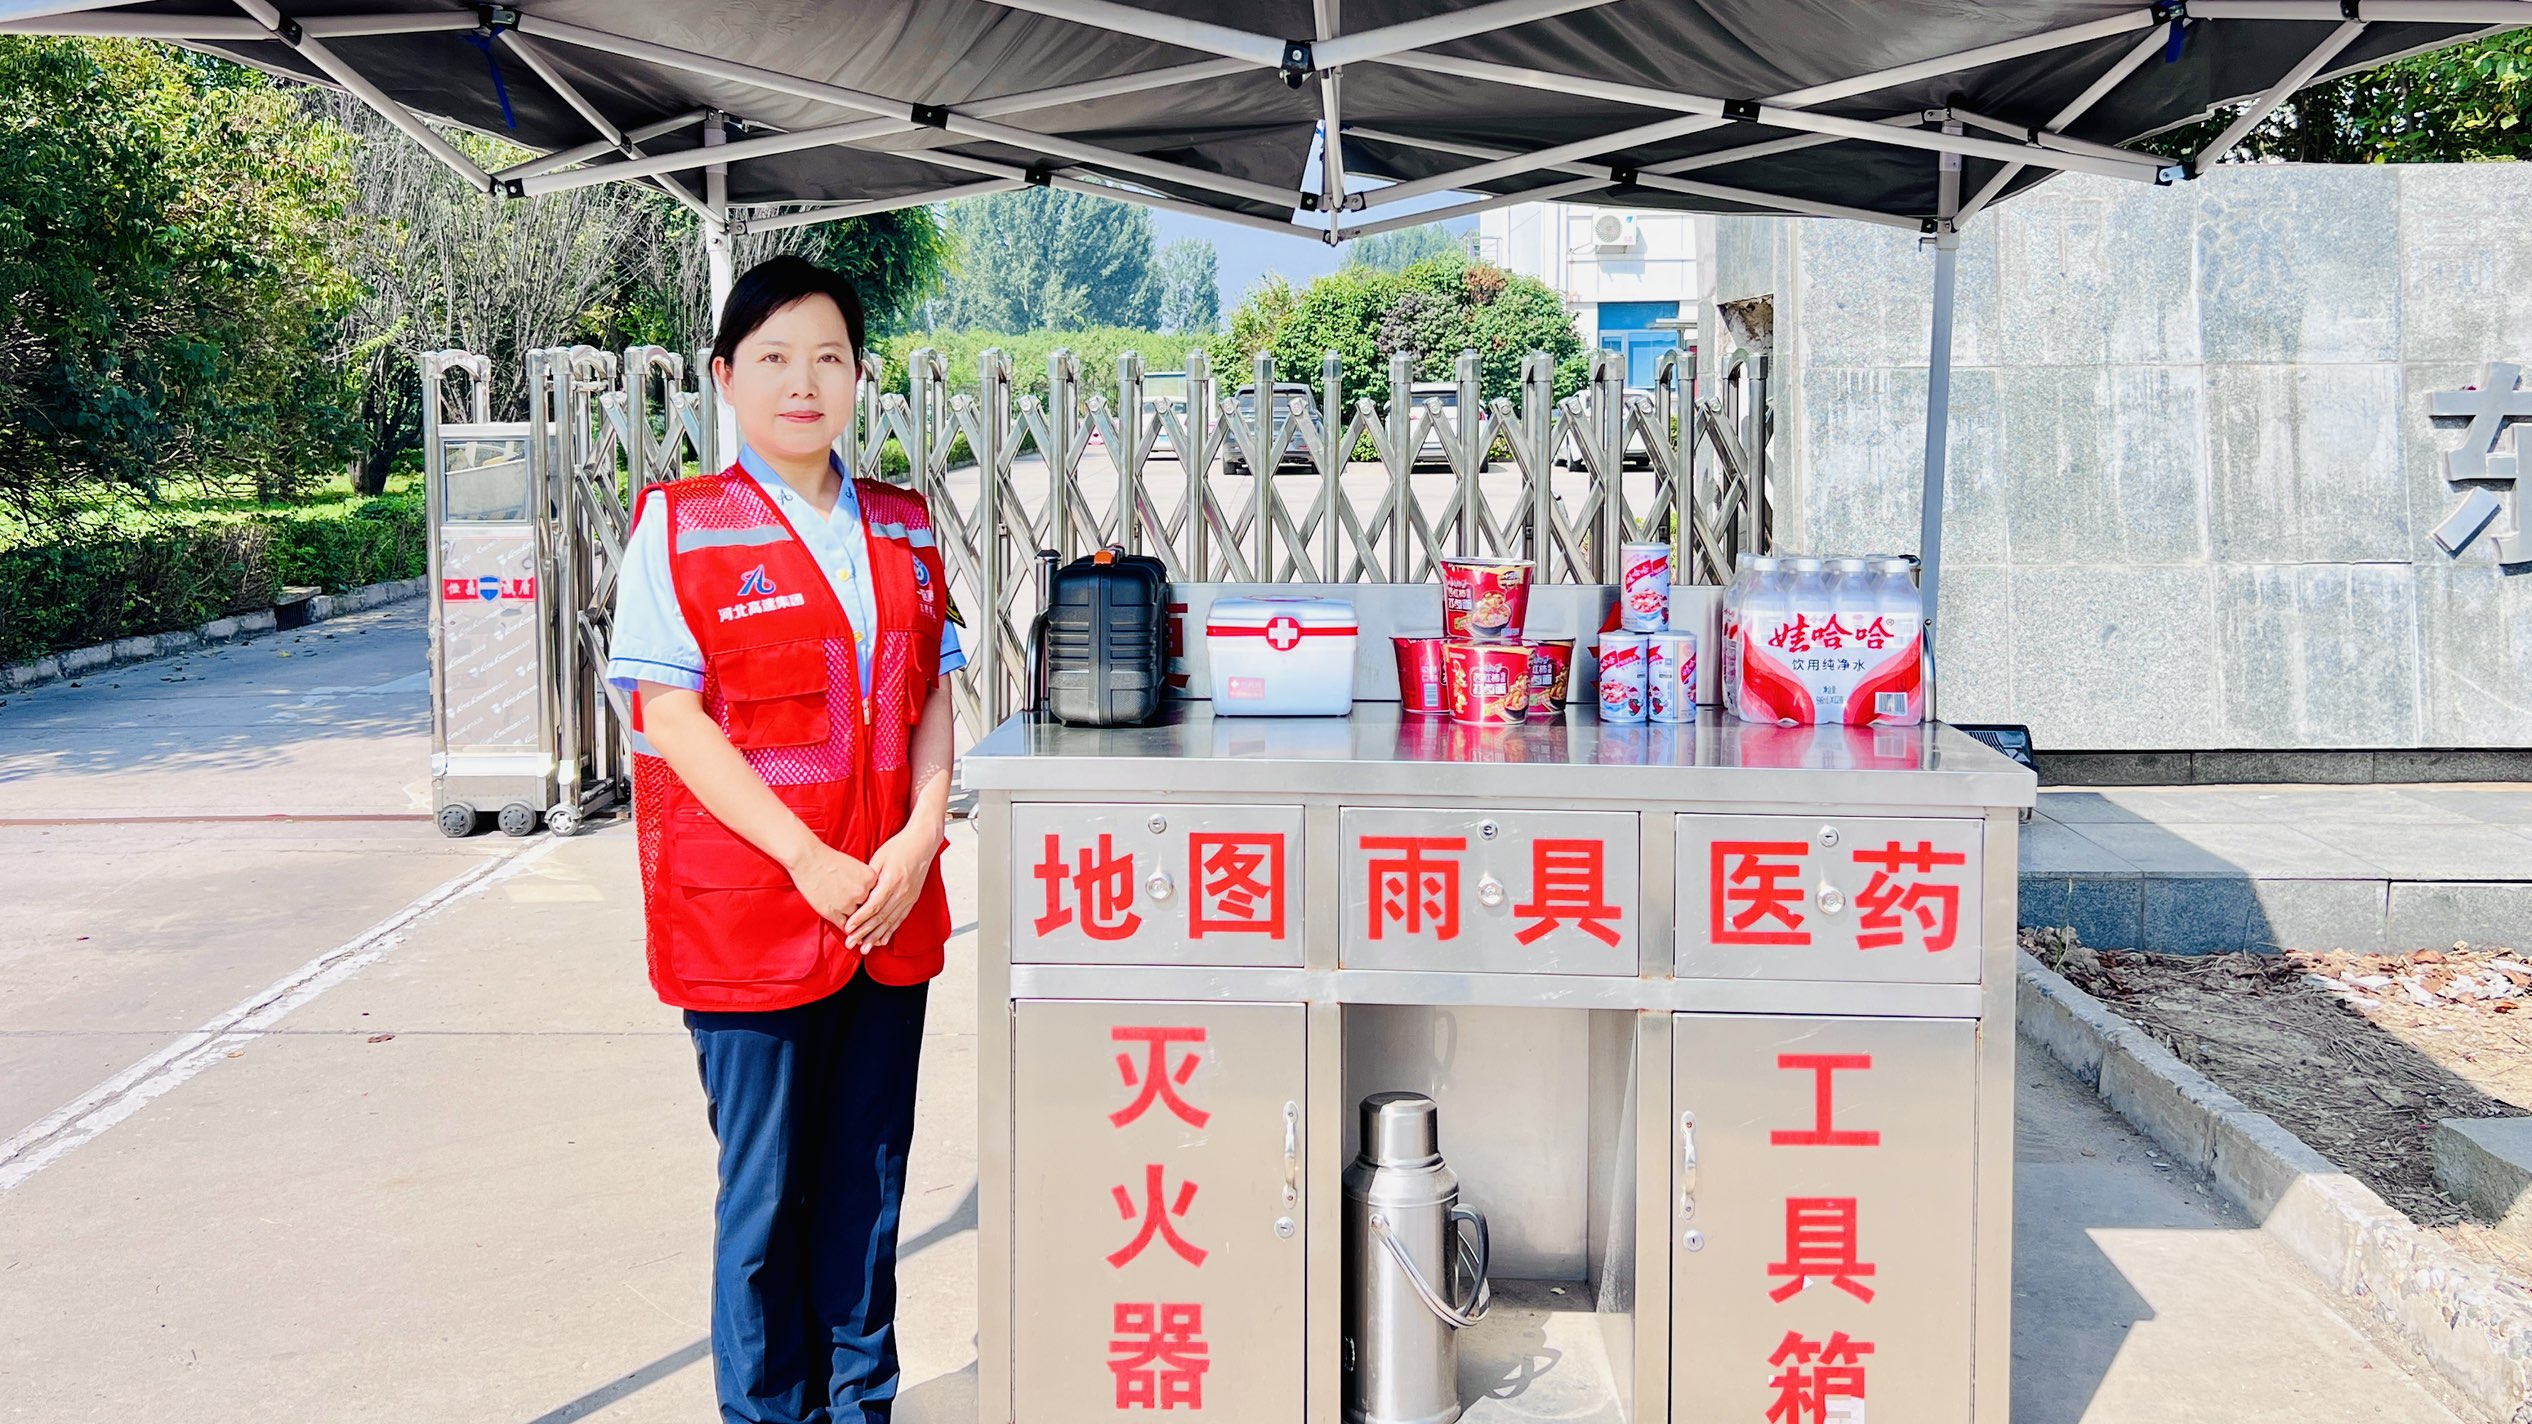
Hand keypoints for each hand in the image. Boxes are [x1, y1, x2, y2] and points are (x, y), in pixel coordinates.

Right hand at [788, 842, 877, 930]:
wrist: (807, 858)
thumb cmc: (829, 859)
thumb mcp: (855, 867)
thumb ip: (866, 882)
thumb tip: (872, 896)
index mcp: (871, 878)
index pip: (879, 896)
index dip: (877, 905)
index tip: (883, 913)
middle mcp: (862, 892)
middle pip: (870, 910)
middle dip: (871, 920)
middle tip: (878, 936)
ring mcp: (848, 903)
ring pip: (859, 921)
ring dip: (860, 929)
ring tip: (866, 940)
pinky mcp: (833, 912)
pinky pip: (846, 927)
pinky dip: (850, 933)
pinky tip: (852, 936)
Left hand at [844, 822, 942, 950]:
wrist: (922, 843)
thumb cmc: (899, 847)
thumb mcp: (879, 858)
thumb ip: (869, 877)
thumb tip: (858, 894)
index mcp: (891, 881)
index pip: (873, 906)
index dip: (860, 919)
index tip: (848, 929)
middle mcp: (901, 892)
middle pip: (880, 918)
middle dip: (864, 933)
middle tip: (851, 944)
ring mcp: (908, 897)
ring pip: (890, 922)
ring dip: (876, 937)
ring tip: (865, 948)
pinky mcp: (912, 899)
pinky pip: (900, 919)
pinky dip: (890, 931)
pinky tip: (882, 940)